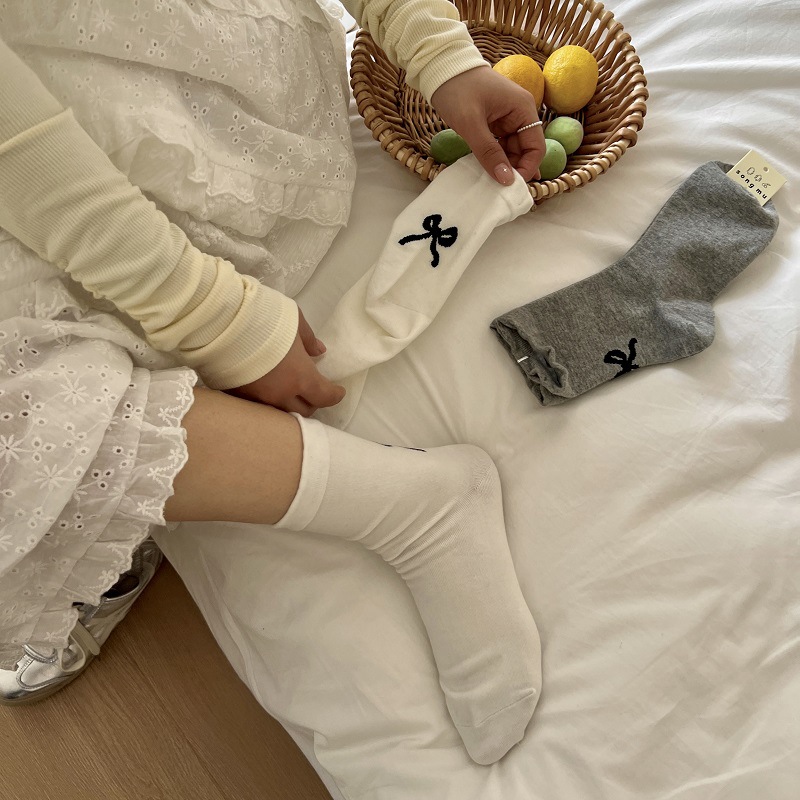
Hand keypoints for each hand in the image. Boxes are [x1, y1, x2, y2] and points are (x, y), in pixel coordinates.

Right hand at [229, 309, 344, 415]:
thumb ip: (308, 339)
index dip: (335, 395)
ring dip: (289, 405)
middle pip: (304, 412)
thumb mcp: (294, 320)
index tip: (338, 391)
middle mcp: (281, 394)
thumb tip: (319, 351)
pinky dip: (267, 402)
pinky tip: (266, 390)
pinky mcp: (237, 397)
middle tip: (313, 391)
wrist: (222, 322)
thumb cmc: (264, 317)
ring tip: (289, 393)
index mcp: (300, 377)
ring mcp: (258, 399)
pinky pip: (258, 407)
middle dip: (313, 402)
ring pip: (281, 414)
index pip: (324, 396)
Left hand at [430, 66, 546, 184]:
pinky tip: (486, 170)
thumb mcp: (471, 124)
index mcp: (523, 109)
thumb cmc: (457, 90)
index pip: (536, 146)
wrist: (440, 67)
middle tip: (498, 188)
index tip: (510, 185)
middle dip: (514, 169)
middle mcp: (520, 113)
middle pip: (525, 150)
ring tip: (490, 182)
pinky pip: (499, 145)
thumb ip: (489, 153)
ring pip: (511, 150)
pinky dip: (494, 157)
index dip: (527, 168)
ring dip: (503, 165)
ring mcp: (507, 118)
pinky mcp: (494, 122)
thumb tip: (506, 179)